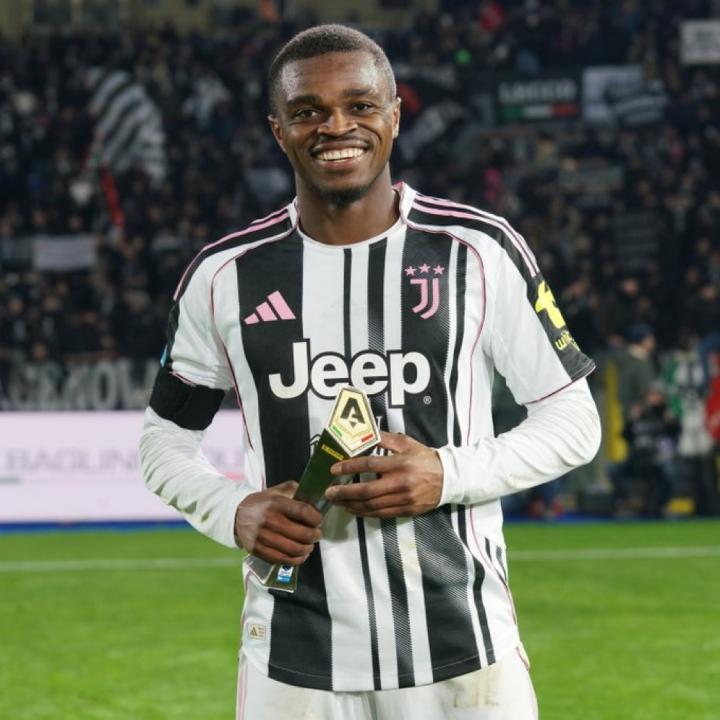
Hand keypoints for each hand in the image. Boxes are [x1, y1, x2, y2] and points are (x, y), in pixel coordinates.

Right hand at [234, 480, 322, 565]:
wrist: (237, 514)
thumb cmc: (263, 503)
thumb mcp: (277, 491)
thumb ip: (296, 491)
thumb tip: (314, 500)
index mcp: (276, 503)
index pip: (303, 511)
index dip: (316, 518)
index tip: (318, 520)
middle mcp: (269, 520)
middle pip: (302, 534)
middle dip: (315, 535)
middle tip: (316, 534)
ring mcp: (262, 537)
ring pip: (294, 549)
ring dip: (307, 549)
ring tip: (309, 545)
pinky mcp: (257, 550)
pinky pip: (283, 559)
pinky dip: (296, 560)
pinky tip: (300, 555)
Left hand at [325, 431, 442, 518]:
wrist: (449, 479)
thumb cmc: (425, 458)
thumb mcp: (407, 443)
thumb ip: (386, 439)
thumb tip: (365, 433)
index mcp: (400, 463)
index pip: (369, 465)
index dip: (349, 467)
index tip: (334, 469)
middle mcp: (401, 483)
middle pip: (366, 490)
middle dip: (344, 492)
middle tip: (329, 492)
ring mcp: (403, 499)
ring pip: (371, 506)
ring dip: (350, 505)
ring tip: (337, 502)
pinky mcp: (406, 511)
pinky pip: (381, 514)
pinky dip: (364, 513)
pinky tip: (353, 509)